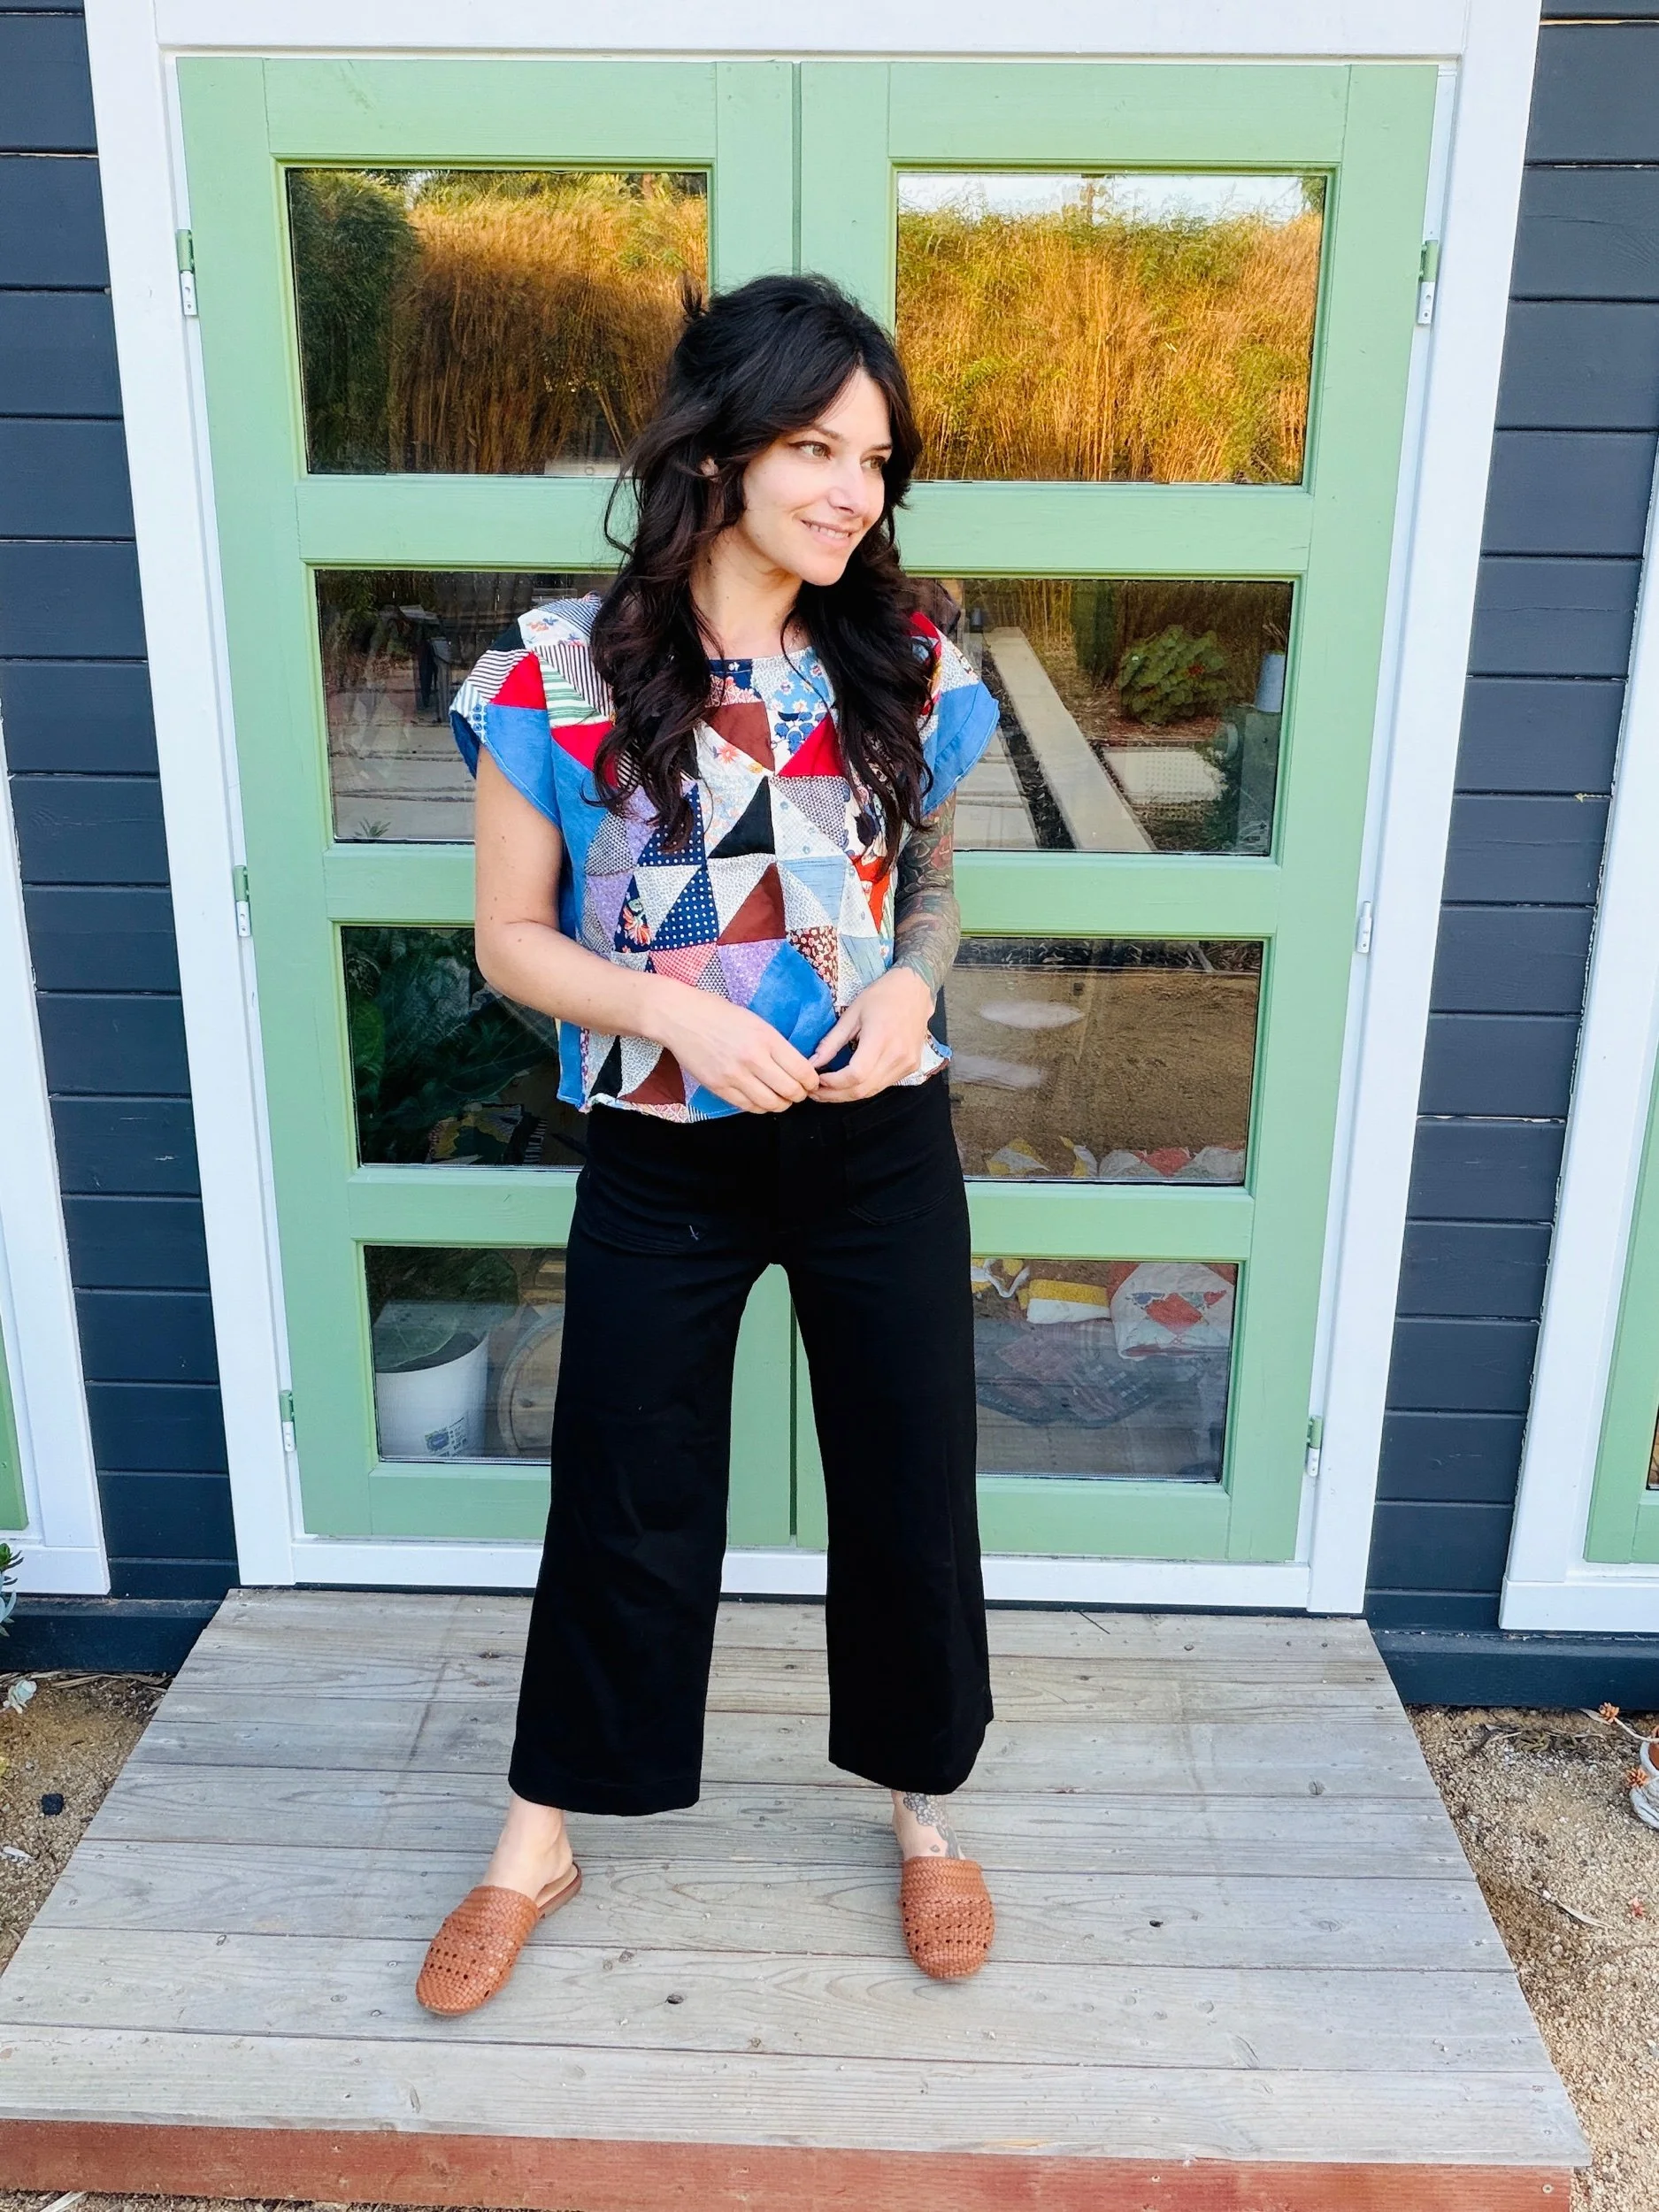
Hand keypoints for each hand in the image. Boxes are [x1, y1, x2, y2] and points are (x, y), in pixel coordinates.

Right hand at [654, 988, 820, 1113]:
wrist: (680, 1017)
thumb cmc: (719, 1014)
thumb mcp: (756, 1021)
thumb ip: (777, 1045)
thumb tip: (797, 1067)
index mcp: (766, 1038)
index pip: (802, 1071)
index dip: (811, 1081)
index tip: (810, 1081)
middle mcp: (752, 1059)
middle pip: (790, 1091)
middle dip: (799, 1095)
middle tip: (798, 1091)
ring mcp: (734, 1076)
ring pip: (771, 1104)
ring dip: (781, 1104)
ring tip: (780, 1097)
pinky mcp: (718, 1087)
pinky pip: (748, 1107)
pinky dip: (760, 1107)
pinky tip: (761, 1098)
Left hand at [809, 965, 935, 1100]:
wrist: (915, 990)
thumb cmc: (882, 996)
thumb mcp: (851, 1014)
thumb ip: (832, 1041)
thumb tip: (813, 1063)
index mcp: (881, 1038)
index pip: (855, 1075)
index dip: (833, 1083)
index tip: (817, 1080)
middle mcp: (898, 1056)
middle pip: (862, 1089)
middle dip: (835, 1095)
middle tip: (816, 1092)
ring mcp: (907, 1064)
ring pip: (872, 1091)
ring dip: (847, 1095)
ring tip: (828, 1090)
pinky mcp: (911, 1067)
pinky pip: (883, 1085)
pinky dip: (863, 1088)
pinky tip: (849, 1083)